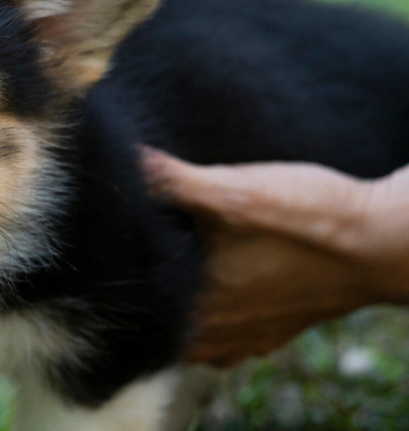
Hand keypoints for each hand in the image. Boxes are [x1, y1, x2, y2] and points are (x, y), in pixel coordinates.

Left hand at [141, 148, 408, 367]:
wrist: (386, 243)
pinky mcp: (275, 331)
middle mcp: (219, 333)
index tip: (115, 237)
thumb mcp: (235, 190)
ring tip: (174, 264)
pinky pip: (227, 336)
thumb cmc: (311, 218)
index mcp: (198, 304)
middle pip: (162, 318)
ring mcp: (248, 338)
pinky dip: (215, 314)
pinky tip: (218, 285)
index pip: (137, 298)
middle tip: (140, 246)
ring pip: (194, 331)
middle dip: (149, 286)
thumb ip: (173, 180)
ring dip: (180, 303)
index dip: (121, 268)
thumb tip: (126, 159)